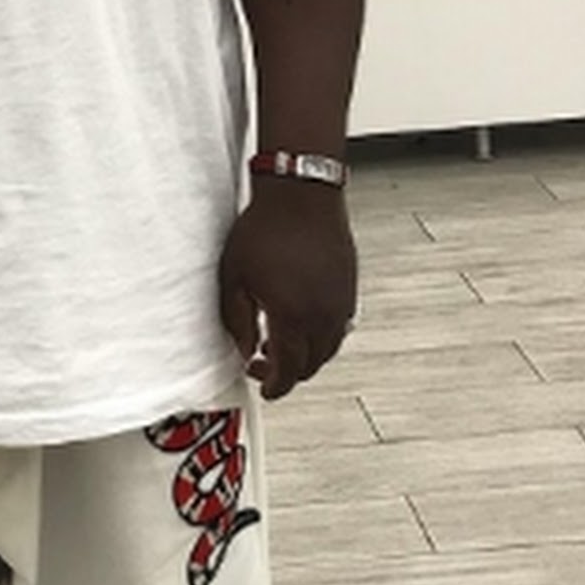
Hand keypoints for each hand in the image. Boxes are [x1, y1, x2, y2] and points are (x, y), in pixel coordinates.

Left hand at [218, 179, 356, 400]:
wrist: (301, 195)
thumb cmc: (264, 230)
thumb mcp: (234, 278)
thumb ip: (237, 321)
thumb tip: (244, 351)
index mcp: (292, 317)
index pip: (287, 370)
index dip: (274, 386)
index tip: (264, 390)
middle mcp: (323, 315)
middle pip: (311, 365)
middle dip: (287, 373)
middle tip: (262, 364)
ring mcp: (341, 302)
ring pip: (328, 348)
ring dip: (306, 356)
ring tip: (279, 344)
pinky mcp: (349, 287)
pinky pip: (339, 326)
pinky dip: (321, 336)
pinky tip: (301, 323)